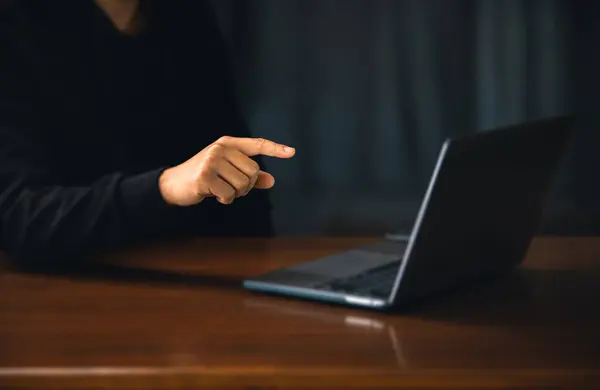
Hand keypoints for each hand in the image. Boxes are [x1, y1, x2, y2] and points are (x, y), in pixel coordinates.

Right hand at [158, 136, 294, 205]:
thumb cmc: (204, 177)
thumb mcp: (227, 172)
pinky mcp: (205, 176)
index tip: (292, 152)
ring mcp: (212, 160)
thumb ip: (250, 176)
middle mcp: (221, 148)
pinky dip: (225, 199)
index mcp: (228, 143)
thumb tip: (271, 181)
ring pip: (242, 184)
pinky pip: (229, 194)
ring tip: (221, 190)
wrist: (174, 183)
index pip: (257, 144)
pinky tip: (213, 194)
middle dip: (246, 185)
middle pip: (253, 171)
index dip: (275, 149)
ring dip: (235, 193)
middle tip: (231, 187)